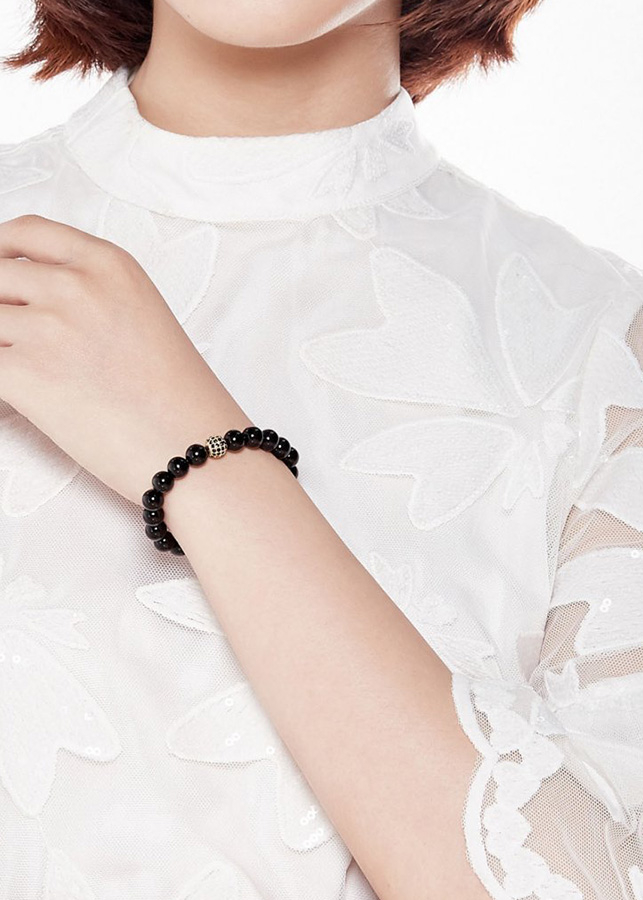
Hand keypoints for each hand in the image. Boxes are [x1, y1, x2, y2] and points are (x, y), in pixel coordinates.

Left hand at [0, 215, 251, 505]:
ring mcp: (47, 327)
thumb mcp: (143, 314)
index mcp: (108, 265)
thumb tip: (35, 301)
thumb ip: (89, 293)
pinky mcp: (25, 373)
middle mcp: (75, 286)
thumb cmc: (177, 395)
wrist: (191, 444)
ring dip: (2, 347)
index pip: (26, 232)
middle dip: (0, 306)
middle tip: (16, 337)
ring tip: (32, 373)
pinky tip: (21, 395)